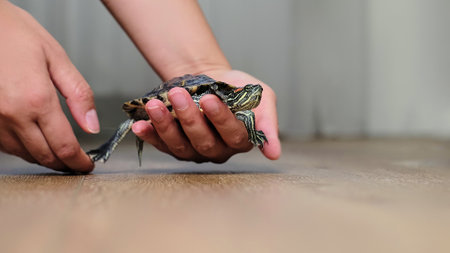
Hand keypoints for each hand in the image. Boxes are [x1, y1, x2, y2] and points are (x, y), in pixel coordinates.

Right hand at [0, 2, 97, 171]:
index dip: (78, 162)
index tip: (87, 166)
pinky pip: (5, 145)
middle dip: (65, 165)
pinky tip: (35, 141)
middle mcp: (12, 115)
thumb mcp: (56, 57)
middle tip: (77, 164)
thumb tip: (92, 125)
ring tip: (60, 154)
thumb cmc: (14, 33)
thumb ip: (78, 94)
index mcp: (36, 99)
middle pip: (44, 156)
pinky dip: (24, 148)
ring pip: (24, 154)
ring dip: (45, 158)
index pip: (64, 146)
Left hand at [132, 69, 280, 162]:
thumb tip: (274, 154)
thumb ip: (268, 122)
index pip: (233, 135)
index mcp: (241, 140)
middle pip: (204, 142)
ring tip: (155, 106)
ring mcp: (194, 151)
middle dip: (190, 119)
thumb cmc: (237, 88)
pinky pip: (162, 145)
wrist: (211, 79)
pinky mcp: (174, 146)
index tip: (211, 99)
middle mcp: (218, 151)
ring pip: (181, 145)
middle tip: (178, 95)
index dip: (221, 120)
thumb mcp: (262, 98)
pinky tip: (140, 124)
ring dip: (166, 126)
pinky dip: (150, 135)